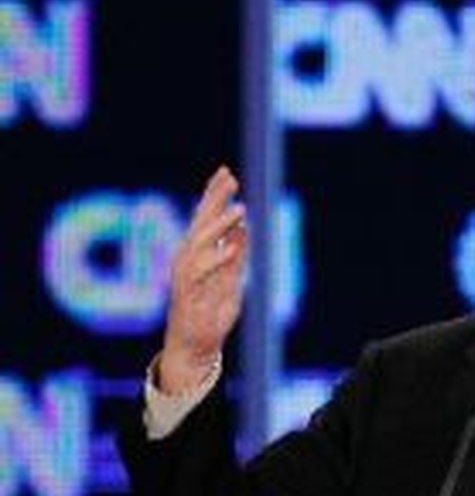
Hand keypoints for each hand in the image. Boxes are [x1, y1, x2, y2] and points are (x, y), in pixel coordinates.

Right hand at [158, 166, 247, 393]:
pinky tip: (232, 246)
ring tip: (240, 209)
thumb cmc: (210, 314)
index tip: (225, 173)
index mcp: (198, 253)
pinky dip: (218, 258)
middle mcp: (188, 259)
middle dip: (215, 199)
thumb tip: (243, 229)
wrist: (194, 347)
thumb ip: (235, 257)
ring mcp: (186, 275)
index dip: (214, 195)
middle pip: (201, 222)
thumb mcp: (230, 281)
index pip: (205, 218)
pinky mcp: (187, 293)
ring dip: (220, 225)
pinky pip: (202, 272)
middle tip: (230, 178)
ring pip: (201, 242)